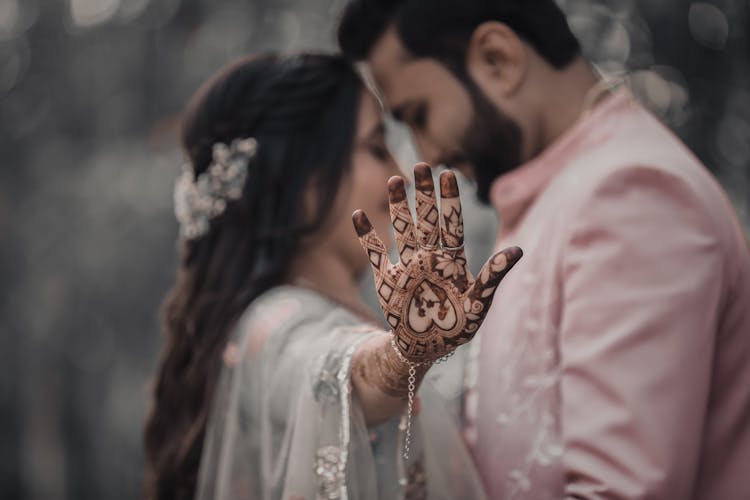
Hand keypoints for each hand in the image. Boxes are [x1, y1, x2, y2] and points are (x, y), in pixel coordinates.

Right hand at [353, 163, 521, 363]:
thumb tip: (518, 250)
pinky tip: (358, 216)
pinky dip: (366, 236)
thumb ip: (493, 277)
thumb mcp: (478, 305)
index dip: (450, 199)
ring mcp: (406, 266)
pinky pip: (374, 253)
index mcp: (452, 261)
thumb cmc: (456, 328)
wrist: (424, 348)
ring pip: (401, 229)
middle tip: (421, 165)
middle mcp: (429, 257)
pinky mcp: (387, 279)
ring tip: (394, 180)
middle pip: (426, 219)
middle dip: (424, 193)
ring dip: (398, 206)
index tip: (449, 172)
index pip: (451, 223)